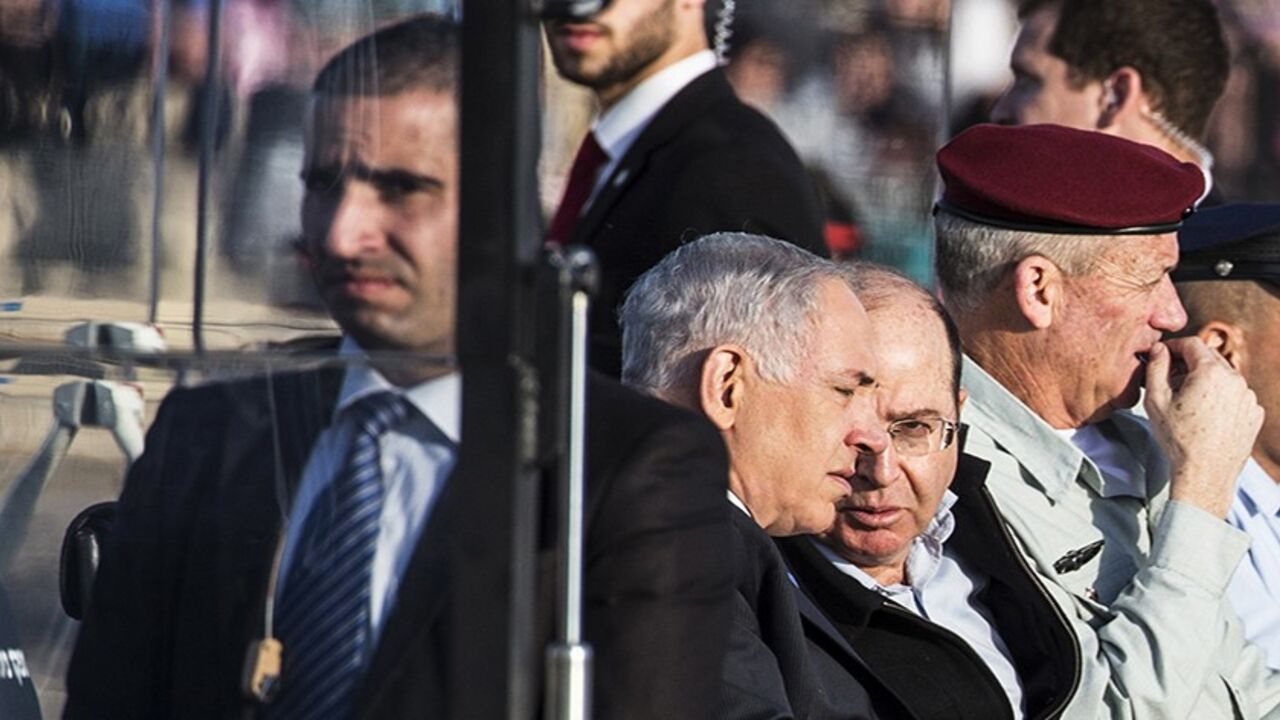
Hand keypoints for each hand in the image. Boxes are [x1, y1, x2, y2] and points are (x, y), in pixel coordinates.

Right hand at [1143, 338, 1263, 517]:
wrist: (1205, 474)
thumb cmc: (1178, 439)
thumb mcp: (1156, 400)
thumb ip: (1155, 368)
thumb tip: (1158, 350)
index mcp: (1211, 372)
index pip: (1192, 344)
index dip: (1173, 347)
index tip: (1162, 355)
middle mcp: (1235, 380)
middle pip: (1210, 358)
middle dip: (1189, 363)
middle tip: (1170, 378)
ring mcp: (1248, 397)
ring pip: (1223, 377)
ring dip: (1205, 381)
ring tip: (1187, 402)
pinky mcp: (1254, 413)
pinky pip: (1235, 396)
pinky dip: (1220, 398)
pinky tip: (1205, 415)